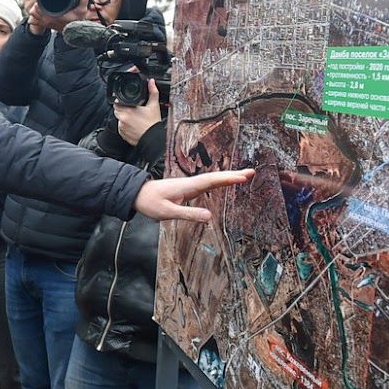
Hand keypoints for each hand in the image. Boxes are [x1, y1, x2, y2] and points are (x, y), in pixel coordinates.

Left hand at [24, 0, 81, 35]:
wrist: (75, 33)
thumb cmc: (77, 21)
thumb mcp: (82, 10)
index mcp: (53, 16)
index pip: (38, 7)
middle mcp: (47, 20)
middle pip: (34, 9)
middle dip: (36, 1)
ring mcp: (45, 23)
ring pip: (33, 14)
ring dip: (35, 8)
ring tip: (40, 1)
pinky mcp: (46, 25)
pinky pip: (34, 20)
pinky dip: (35, 15)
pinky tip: (40, 9)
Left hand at [114, 79, 162, 144]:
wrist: (153, 139)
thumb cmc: (153, 124)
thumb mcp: (154, 105)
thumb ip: (152, 92)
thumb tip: (151, 82)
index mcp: (128, 110)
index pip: (117, 103)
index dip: (121, 101)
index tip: (126, 102)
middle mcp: (122, 119)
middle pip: (117, 110)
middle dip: (123, 109)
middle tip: (133, 110)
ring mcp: (121, 127)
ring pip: (119, 119)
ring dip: (124, 117)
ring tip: (135, 118)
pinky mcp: (122, 134)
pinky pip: (121, 128)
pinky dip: (125, 126)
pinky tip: (134, 125)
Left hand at [132, 168, 255, 222]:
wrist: (137, 194)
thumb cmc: (150, 203)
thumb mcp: (168, 212)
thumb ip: (188, 214)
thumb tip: (209, 216)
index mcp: (187, 187)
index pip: (211, 181)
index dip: (228, 179)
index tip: (243, 176)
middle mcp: (191, 183)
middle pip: (216, 178)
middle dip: (234, 175)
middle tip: (252, 172)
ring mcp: (190, 185)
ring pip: (213, 180)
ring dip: (229, 177)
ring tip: (245, 176)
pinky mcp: (188, 189)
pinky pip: (208, 184)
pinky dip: (219, 182)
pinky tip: (225, 183)